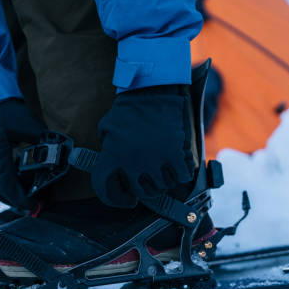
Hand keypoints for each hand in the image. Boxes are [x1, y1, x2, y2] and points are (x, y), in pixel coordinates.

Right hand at [0, 98, 46, 209]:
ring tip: (29, 200)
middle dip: (15, 201)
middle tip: (34, 206)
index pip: (5, 180)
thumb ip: (43, 140)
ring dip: (11, 196)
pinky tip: (22, 188)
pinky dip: (9, 188)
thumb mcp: (28, 124)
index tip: (31, 204)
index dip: (17, 196)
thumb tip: (61, 152)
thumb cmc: (8, 112)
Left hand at [91, 85, 195, 207]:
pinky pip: (182, 177)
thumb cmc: (129, 109)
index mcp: (112, 159)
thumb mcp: (106, 129)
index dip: (115, 199)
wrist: (154, 90)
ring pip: (162, 187)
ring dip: (163, 180)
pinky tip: (177, 161)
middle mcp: (133, 165)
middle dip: (144, 187)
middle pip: (141, 193)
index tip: (125, 198)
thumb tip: (111, 165)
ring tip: (162, 167)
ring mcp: (157, 162)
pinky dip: (181, 171)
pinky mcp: (178, 155)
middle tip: (148, 177)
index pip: (107, 192)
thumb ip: (106, 151)